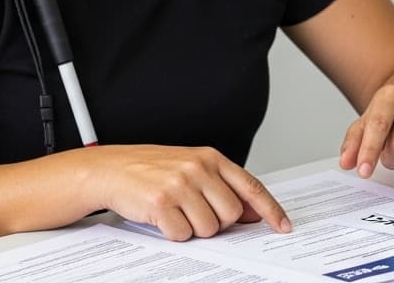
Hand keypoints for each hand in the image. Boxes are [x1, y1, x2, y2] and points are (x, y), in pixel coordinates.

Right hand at [90, 144, 290, 240]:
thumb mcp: (192, 167)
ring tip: (176, 211)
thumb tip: (253, 213)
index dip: (270, 210)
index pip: (251, 187)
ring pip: (209, 228)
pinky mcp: (161, 203)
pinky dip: (174, 233)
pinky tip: (162, 217)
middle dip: (218, 222)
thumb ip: (223, 185)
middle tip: (195, 211)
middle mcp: (199, 168)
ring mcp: (180, 185)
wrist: (111, 169)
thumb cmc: (152, 169)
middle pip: (232, 214)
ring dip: (194, 228)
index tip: (283, 226)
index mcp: (211, 158)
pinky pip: (183, 235)